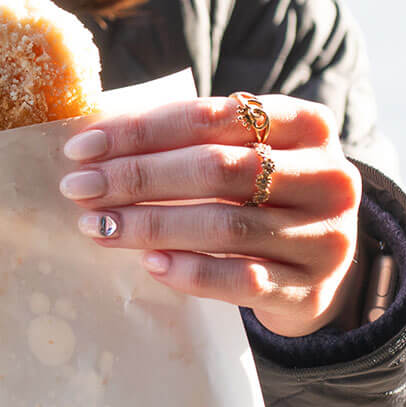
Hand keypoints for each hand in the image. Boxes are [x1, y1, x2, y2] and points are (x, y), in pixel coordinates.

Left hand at [59, 96, 362, 336]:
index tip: (83, 147)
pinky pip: (241, 279)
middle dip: (136, 177)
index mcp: (307, 124)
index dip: (141, 130)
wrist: (321, 267)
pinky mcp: (309, 289)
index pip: (210, 116)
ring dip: (150, 225)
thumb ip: (193, 140)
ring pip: (223, 226)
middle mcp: (326, 175)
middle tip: (79, 188)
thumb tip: (97, 141)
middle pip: (215, 169)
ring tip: (98, 227)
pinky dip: (190, 271)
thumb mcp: (247, 154)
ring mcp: (323, 235)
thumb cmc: (264, 195)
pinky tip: (150, 263)